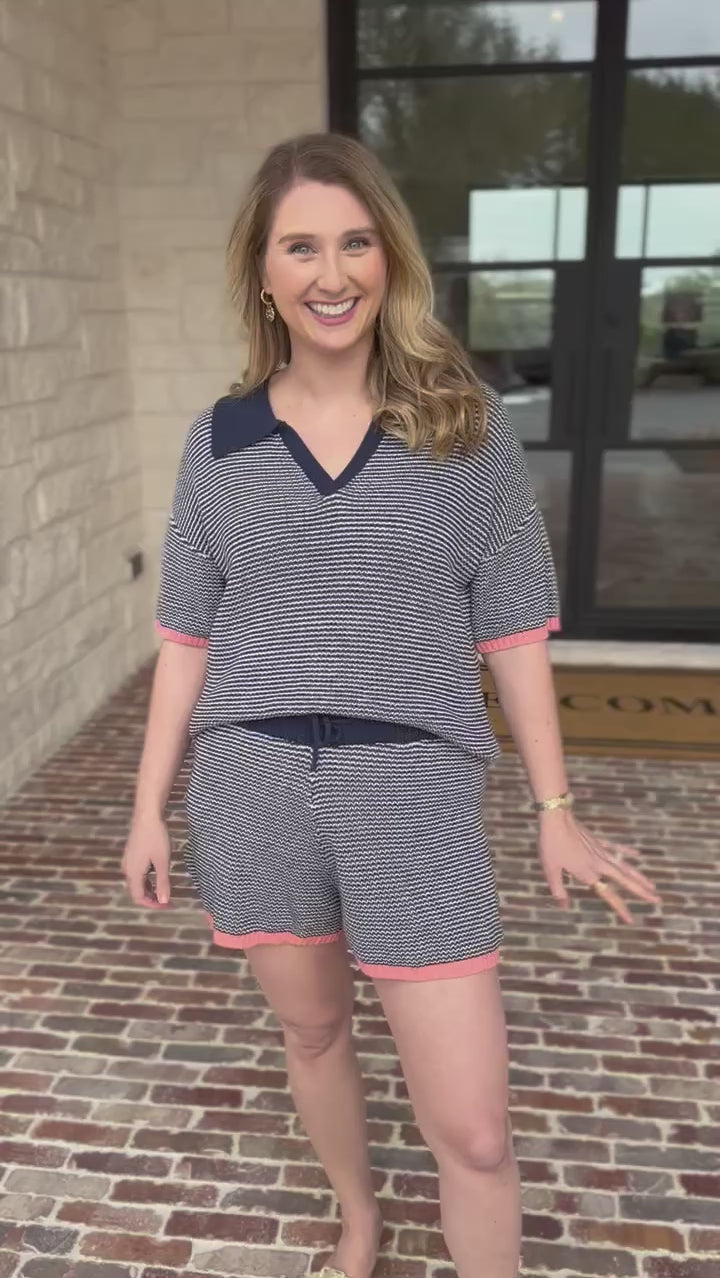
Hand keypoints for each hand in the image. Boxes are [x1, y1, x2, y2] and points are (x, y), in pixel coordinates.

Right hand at [121, 814, 171, 908]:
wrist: (147, 815)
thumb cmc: (156, 837)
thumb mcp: (162, 861)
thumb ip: (163, 882)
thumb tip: (163, 901)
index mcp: (133, 873)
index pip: (139, 898)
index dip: (152, 905)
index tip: (167, 905)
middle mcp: (127, 869)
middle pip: (136, 891)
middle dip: (151, 898)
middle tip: (167, 900)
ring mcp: (128, 861)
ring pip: (137, 882)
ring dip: (149, 889)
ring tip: (164, 890)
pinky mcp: (131, 854)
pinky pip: (137, 873)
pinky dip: (147, 879)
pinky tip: (157, 875)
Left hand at [538, 809, 660, 924]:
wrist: (556, 818)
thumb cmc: (551, 845)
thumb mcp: (550, 871)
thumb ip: (558, 891)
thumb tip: (565, 907)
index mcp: (588, 874)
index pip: (609, 895)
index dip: (621, 909)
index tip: (631, 921)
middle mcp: (599, 864)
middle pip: (624, 880)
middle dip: (641, 891)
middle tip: (657, 899)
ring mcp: (600, 851)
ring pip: (624, 866)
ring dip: (638, 876)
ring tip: (651, 884)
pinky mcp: (597, 840)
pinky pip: (615, 848)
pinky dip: (627, 852)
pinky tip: (637, 855)